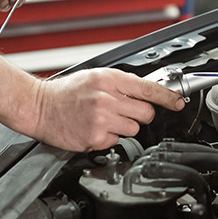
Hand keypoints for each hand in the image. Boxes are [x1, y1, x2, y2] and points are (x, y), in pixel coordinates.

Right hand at [26, 68, 185, 151]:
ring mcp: (101, 119)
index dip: (167, 97)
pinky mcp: (94, 137)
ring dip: (123, 127)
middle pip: (145, 113)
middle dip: (140, 114)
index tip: (178, 102)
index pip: (147, 88)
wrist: (39, 107)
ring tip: (104, 119)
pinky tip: (94, 129)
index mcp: (109, 79)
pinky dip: (107, 138)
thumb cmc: (66, 92)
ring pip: (133, 129)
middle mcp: (106, 98)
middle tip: (124, 112)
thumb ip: (120, 83)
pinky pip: (116, 141)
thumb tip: (146, 90)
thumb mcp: (95, 77)